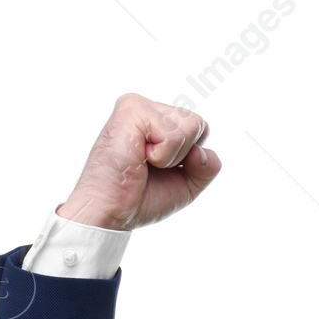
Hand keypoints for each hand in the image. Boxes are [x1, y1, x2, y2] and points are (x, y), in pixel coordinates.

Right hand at [56, 93, 221, 231]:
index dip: (191, 158)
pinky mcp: (131, 110)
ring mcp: (138, 106)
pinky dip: (162, 156)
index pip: (200, 129)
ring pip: (191, 126)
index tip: (161, 169)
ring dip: (171, 156)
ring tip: (142, 161)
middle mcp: (148, 108)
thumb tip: (201, 150)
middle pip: (199, 125)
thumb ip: (207, 166)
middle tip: (150, 166)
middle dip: (184, 156)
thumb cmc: (141, 198)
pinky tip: (138, 158)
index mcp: (158, 120)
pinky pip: (174, 135)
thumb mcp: (188, 184)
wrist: (111, 212)